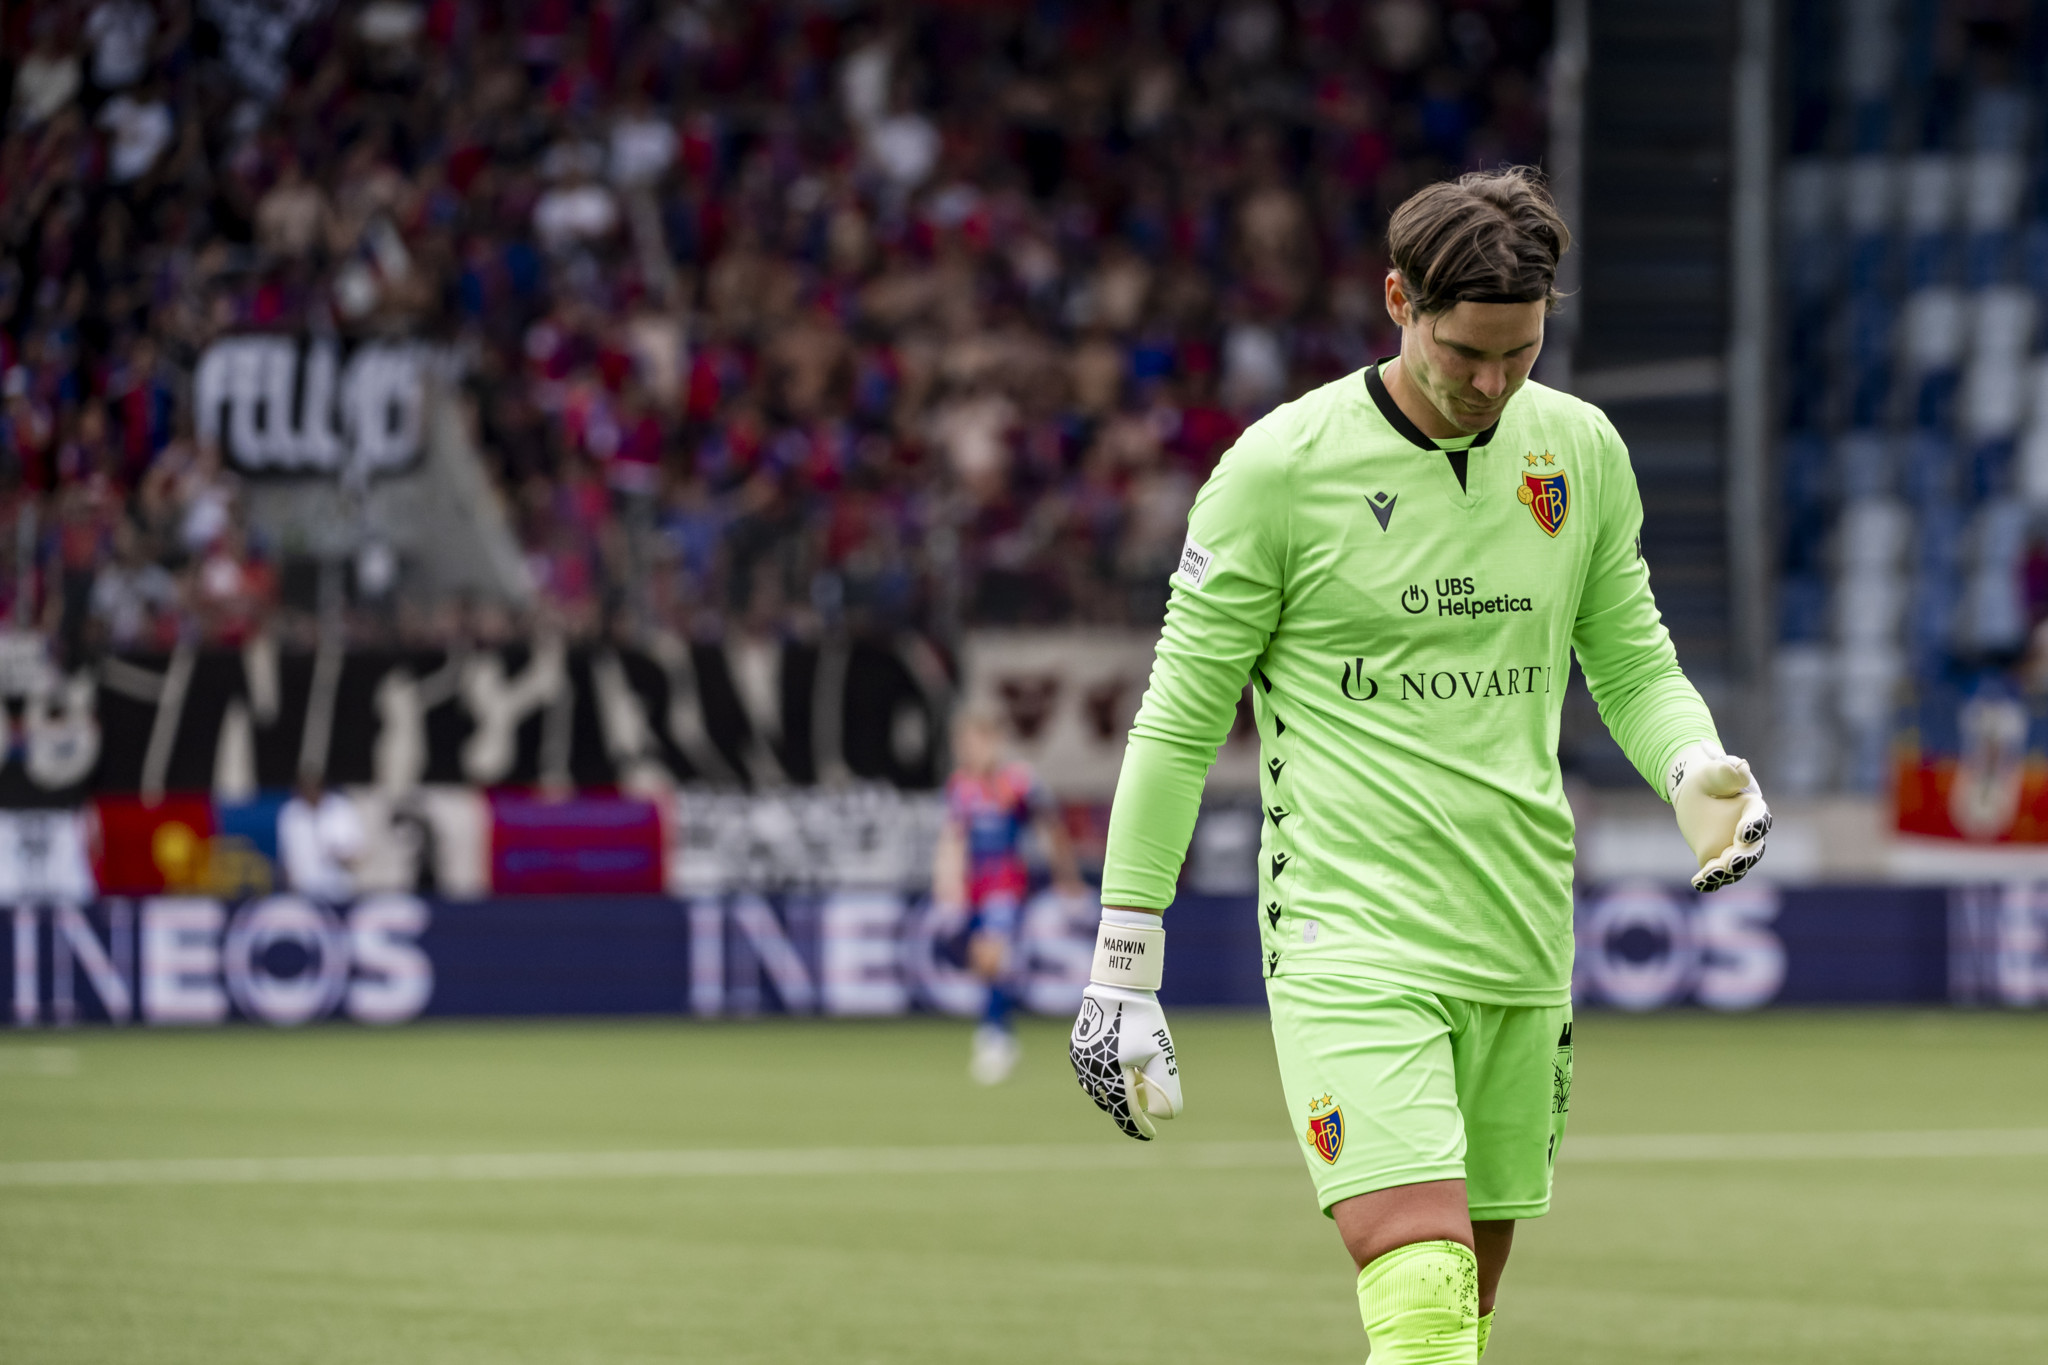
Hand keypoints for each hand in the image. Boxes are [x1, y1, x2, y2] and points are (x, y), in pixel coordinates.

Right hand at [1068, 908, 1181, 1139]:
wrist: (1116, 986)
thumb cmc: (1143, 1020)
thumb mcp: (1162, 1053)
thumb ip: (1166, 1087)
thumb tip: (1165, 1115)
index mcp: (1113, 1076)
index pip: (1127, 1114)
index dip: (1139, 1128)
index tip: (1151, 1135)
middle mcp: (1092, 1073)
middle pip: (1112, 1103)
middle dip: (1128, 1108)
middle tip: (1145, 1107)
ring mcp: (1081, 1062)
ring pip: (1098, 1091)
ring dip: (1114, 1094)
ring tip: (1131, 1088)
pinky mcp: (1076, 1050)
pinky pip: (1088, 1075)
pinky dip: (1103, 1079)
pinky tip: (1115, 1071)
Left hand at [1668, 740, 1771, 891]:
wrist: (1695, 796)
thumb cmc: (1707, 782)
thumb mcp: (1713, 773)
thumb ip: (1726, 771)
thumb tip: (1741, 767)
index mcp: (1753, 809)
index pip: (1760, 819)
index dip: (1755, 826)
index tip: (1743, 832)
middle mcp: (1751, 833)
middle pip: (1753, 849)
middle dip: (1743, 857)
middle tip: (1731, 861)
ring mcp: (1737, 849)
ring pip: (1737, 866)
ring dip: (1727, 872)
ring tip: (1711, 874)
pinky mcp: (1720, 859)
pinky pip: (1719, 873)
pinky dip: (1711, 880)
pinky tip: (1698, 882)